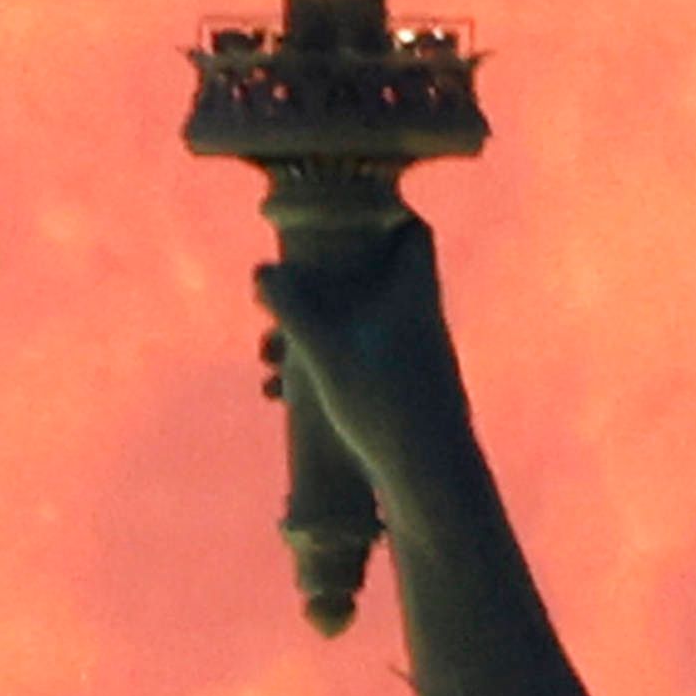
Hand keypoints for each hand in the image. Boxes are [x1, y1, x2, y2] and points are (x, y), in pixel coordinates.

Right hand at [252, 212, 465, 502]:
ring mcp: (409, 359)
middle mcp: (416, 319)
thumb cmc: (384, 403)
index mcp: (411, 293)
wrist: (432, 480)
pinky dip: (317, 369)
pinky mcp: (400, 395)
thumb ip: (292, 306)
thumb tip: (263, 272)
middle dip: (316, 286)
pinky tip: (279, 395)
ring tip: (266, 356)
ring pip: (353, 326)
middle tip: (279, 295)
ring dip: (307, 333)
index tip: (336, 217)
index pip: (411, 231)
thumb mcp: (324, 349)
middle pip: (369, 279)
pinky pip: (353, 365)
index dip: (379, 215)